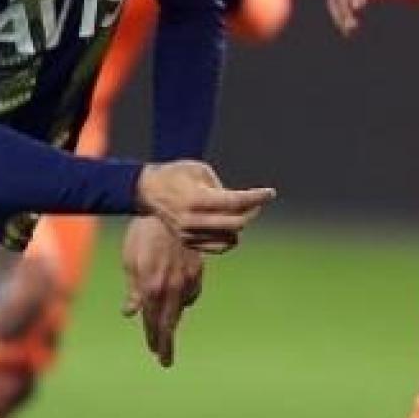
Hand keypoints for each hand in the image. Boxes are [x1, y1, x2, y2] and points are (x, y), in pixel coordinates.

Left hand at [120, 216, 202, 367]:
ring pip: (182, 306)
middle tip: (165, 361)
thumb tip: (129, 313)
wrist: (172, 209)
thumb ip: (133, 289)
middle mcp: (172, 287)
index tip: (156, 354)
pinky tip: (179, 297)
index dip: (154, 339)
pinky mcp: (198, 269)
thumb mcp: (131, 260)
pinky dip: (185, 298)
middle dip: (166, 343)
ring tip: (167, 326)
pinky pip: (191, 291)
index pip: (153, 322)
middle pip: (170, 323)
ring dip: (173, 317)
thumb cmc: (143, 233)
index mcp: (151, 287)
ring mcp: (187, 279)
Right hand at [134, 160, 274, 253]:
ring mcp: (189, 234)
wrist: (148, 190)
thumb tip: (242, 203)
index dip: (256, 197)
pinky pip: (219, 247)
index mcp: (195, 198)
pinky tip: (230, 223)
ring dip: (241, 224)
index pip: (234, 202)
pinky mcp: (189, 242)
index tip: (270, 192)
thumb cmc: (177, 174)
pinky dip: (230, 237)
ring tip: (241, 210)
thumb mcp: (200, 170)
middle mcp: (192, 220)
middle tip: (258, 201)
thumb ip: (222, 188)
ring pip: (230, 238)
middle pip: (236, 223)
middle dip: (252, 211)